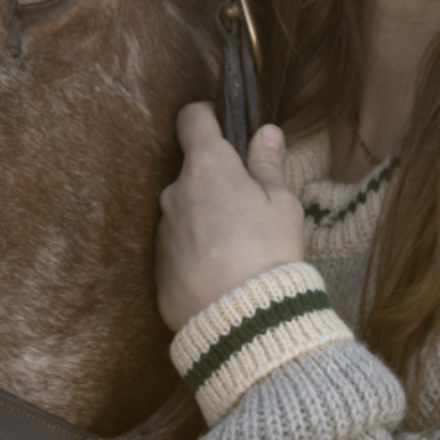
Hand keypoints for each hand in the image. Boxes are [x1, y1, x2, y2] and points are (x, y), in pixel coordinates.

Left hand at [156, 103, 305, 332]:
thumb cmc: (269, 253)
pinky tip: (220, 274)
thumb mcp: (282, 204)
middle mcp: (175, 192)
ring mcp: (162, 230)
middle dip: (215, 181)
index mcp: (208, 167)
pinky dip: (195, 252)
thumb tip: (265, 131)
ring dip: (204, 218)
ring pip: (184, 210)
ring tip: (236, 249)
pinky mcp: (157, 267)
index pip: (192, 118)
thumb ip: (268, 164)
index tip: (223, 126)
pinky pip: (177, 247)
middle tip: (248, 208)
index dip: (207, 116)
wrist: (243, 322)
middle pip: (192, 172)